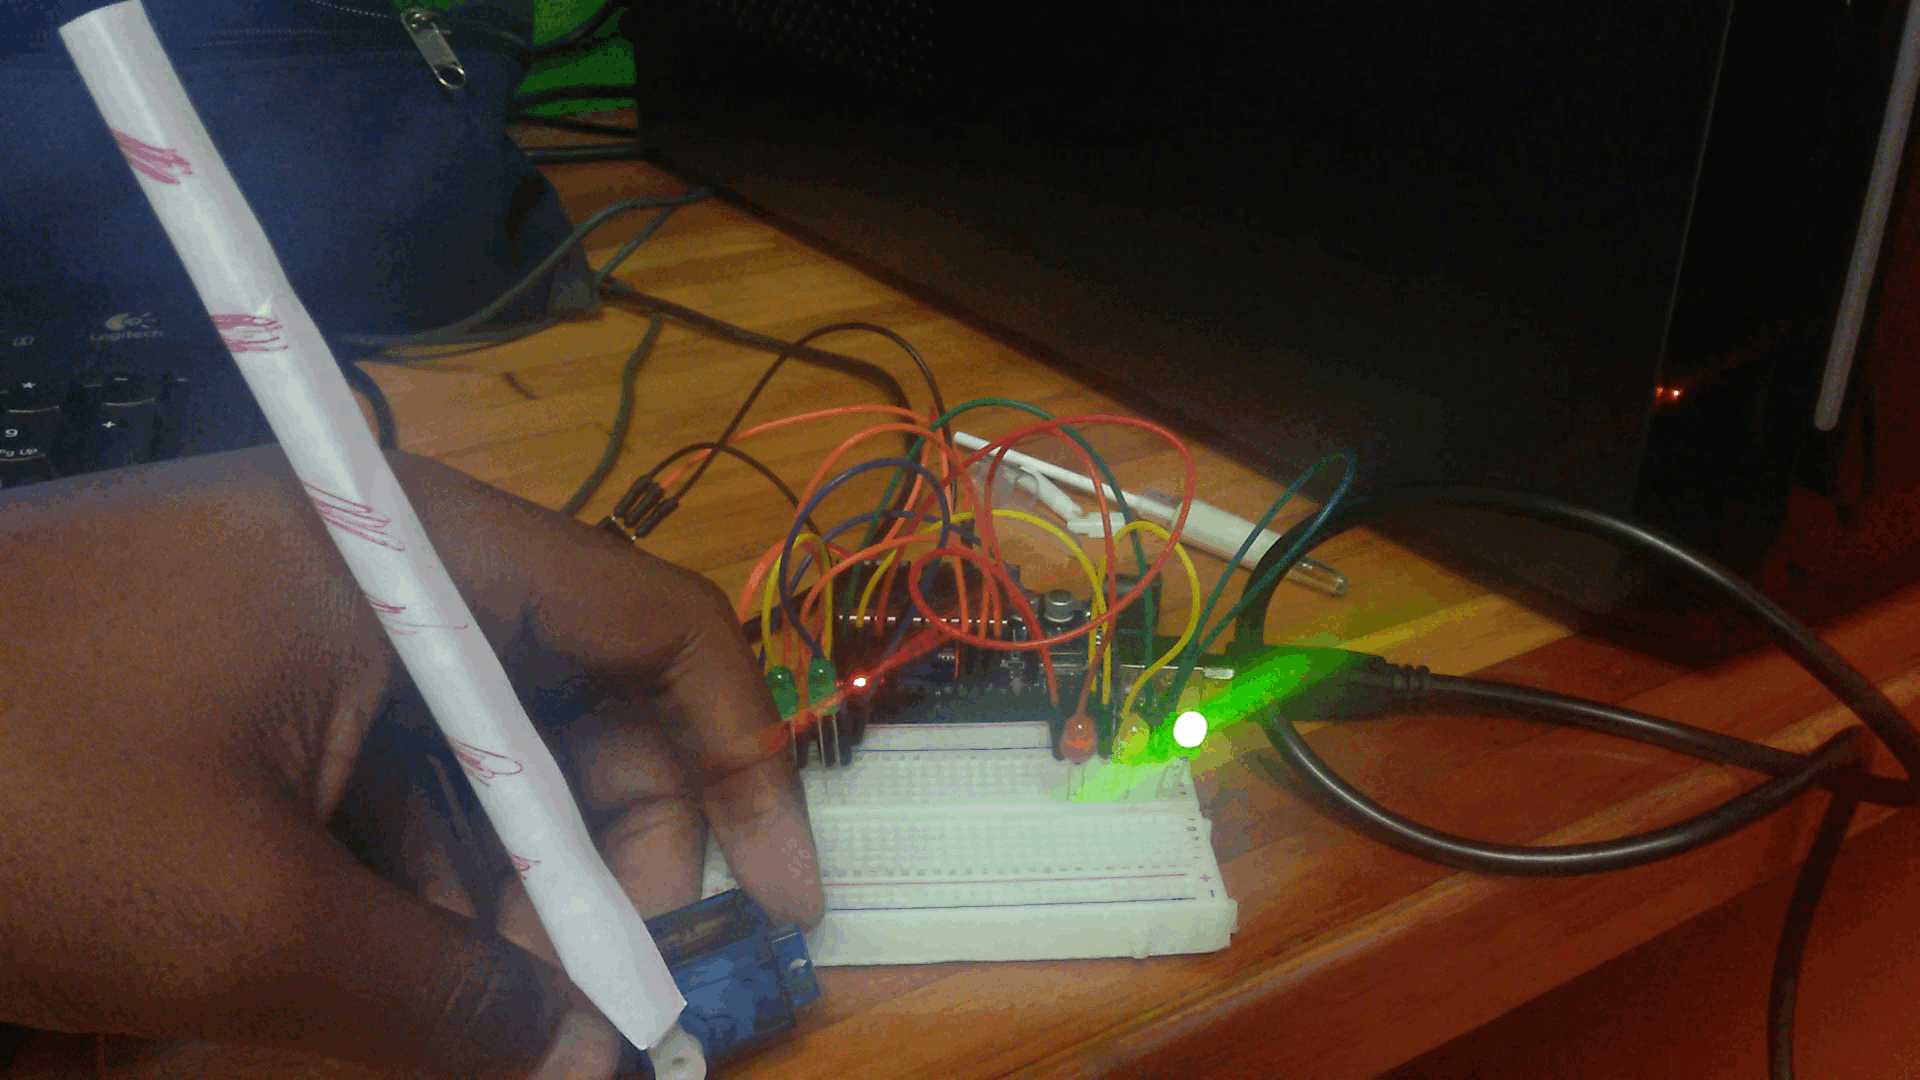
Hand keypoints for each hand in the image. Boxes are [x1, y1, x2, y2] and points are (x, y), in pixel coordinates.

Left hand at [0, 445, 821, 1077]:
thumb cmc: (17, 791)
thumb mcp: (243, 919)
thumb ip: (445, 1003)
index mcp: (405, 551)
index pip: (652, 621)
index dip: (741, 760)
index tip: (775, 901)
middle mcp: (376, 565)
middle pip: (574, 694)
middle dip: (613, 852)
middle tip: (608, 994)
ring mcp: (298, 622)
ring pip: (475, 754)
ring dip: (508, 886)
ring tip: (496, 1013)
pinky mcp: (238, 685)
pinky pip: (377, 777)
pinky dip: (412, 876)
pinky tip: (397, 971)